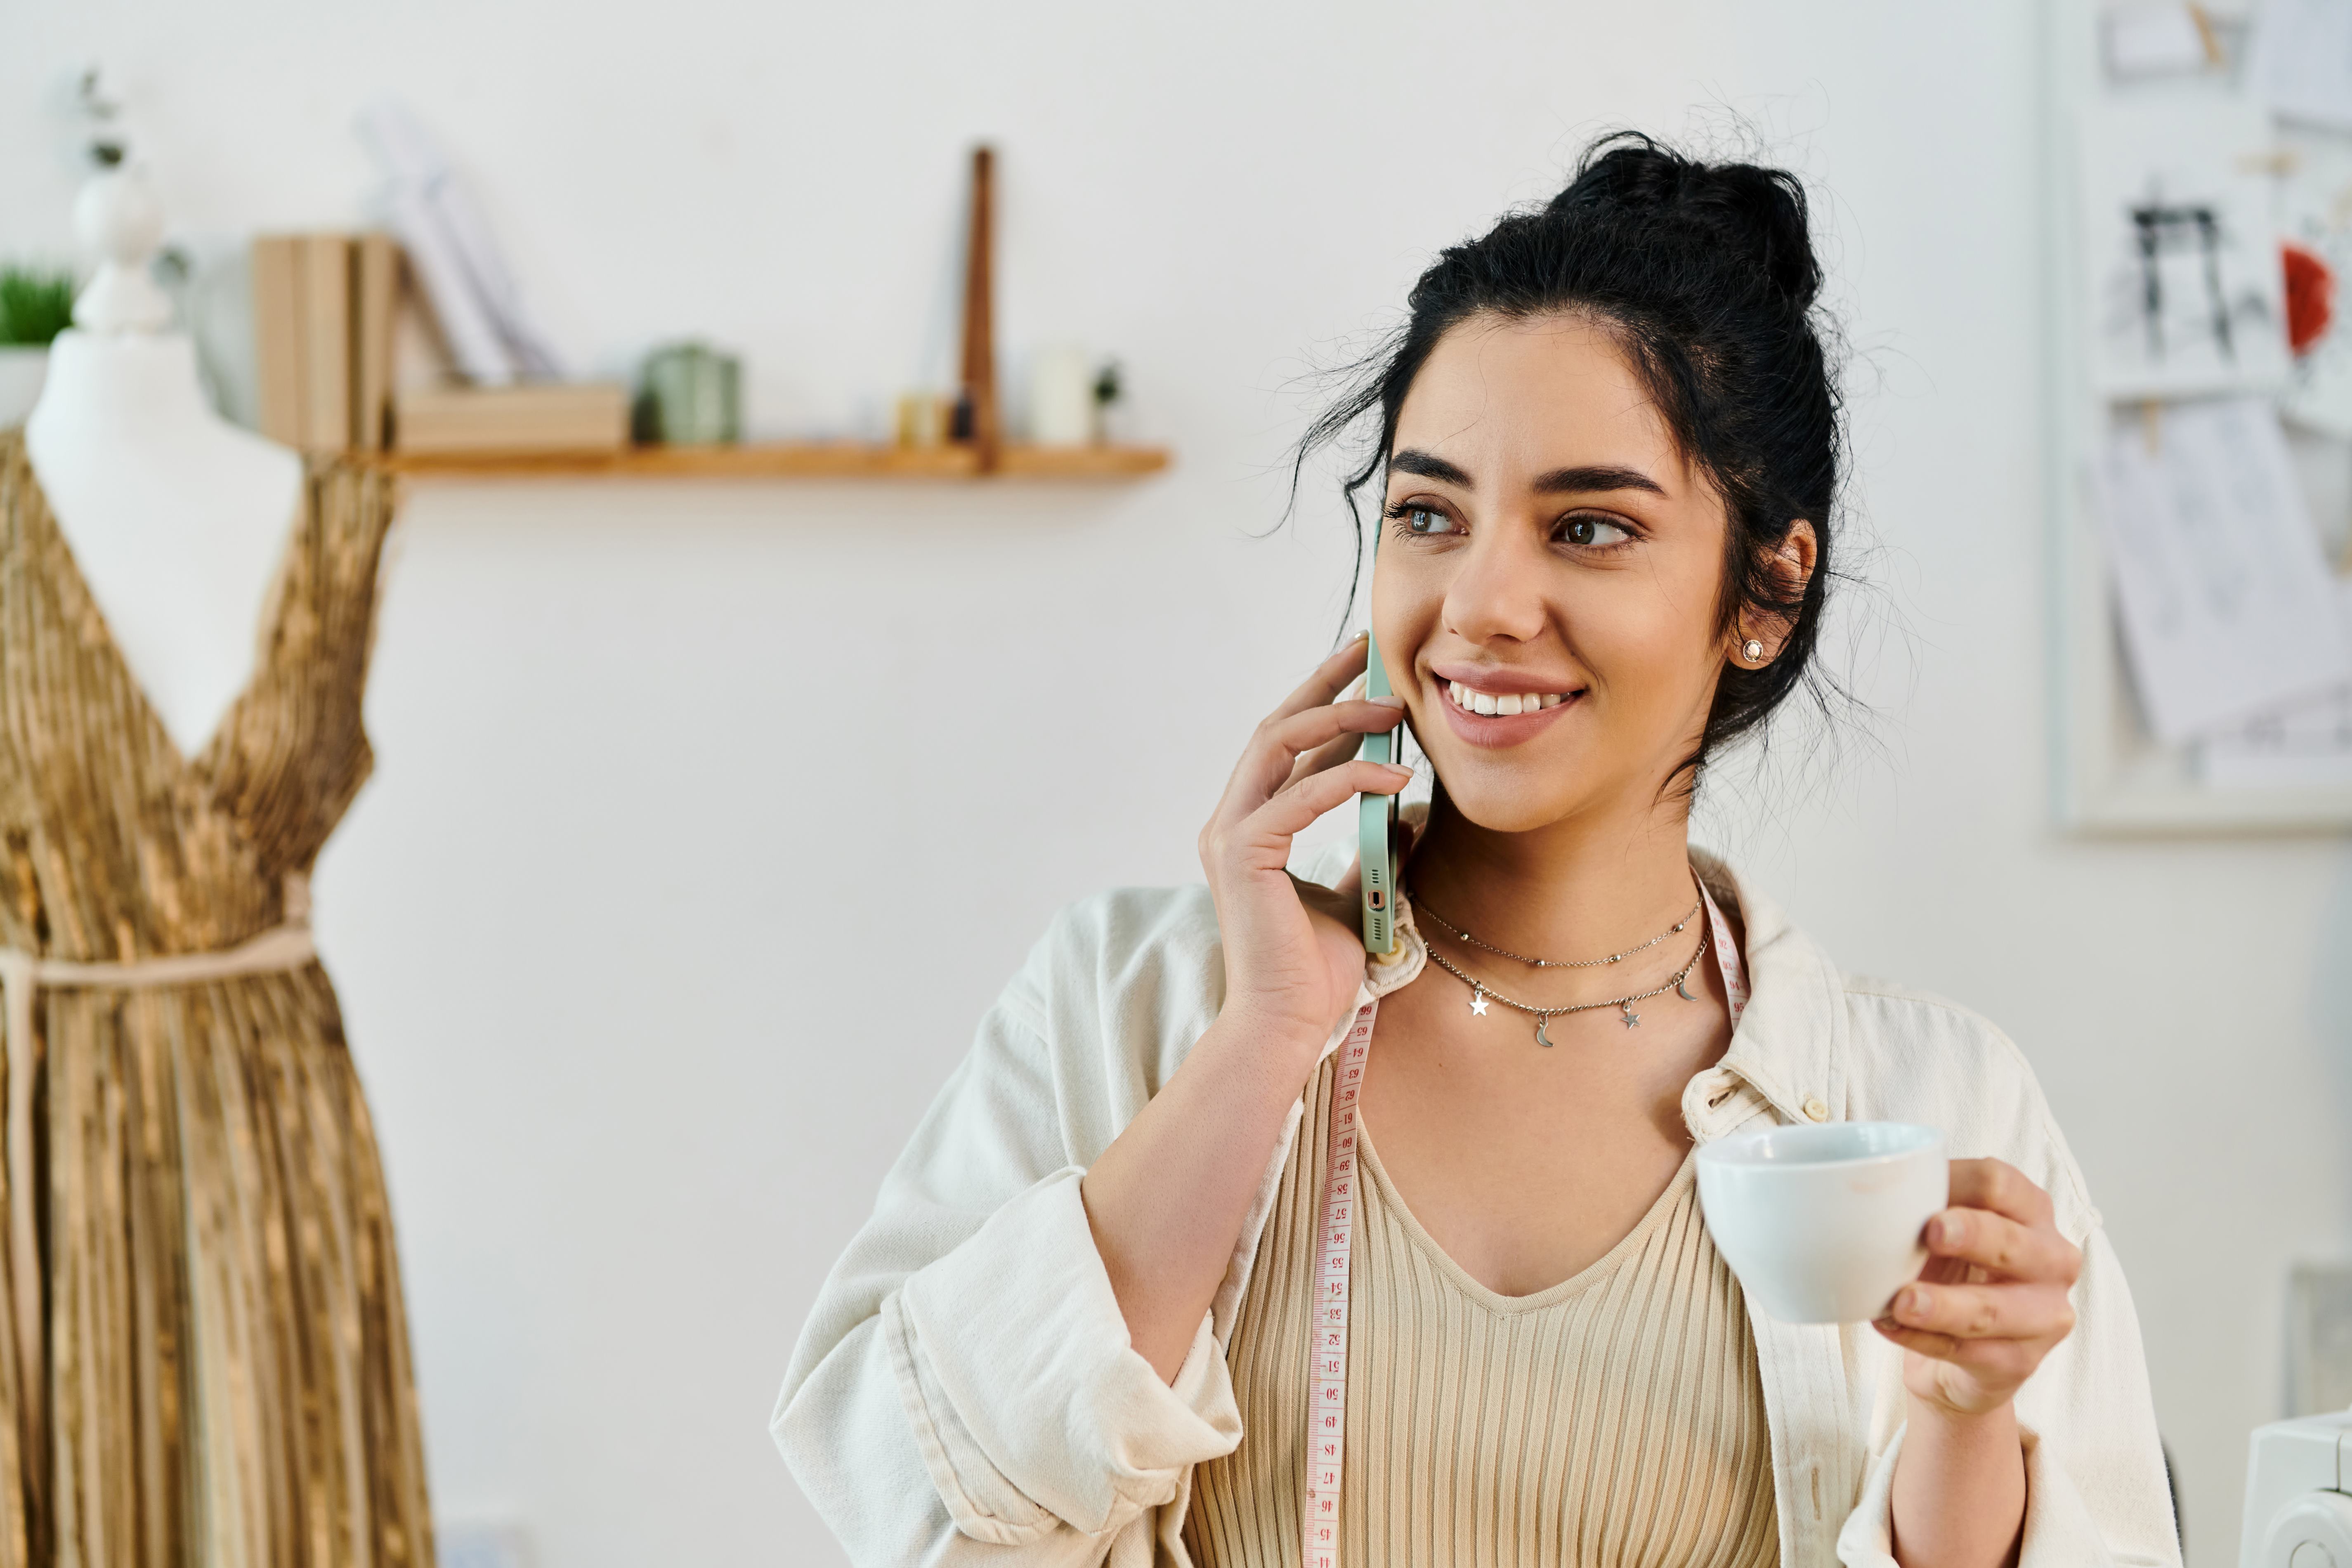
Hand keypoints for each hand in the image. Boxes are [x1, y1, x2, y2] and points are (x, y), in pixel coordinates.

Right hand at [1198, 635, 1411, 1061]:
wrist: (1287, 1025)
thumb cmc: (1315, 972)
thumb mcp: (1357, 892)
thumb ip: (1373, 849)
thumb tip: (1407, 811)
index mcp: (1249, 827)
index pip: (1286, 746)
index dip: (1324, 702)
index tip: (1364, 670)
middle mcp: (1231, 822)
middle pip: (1276, 728)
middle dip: (1326, 686)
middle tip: (1370, 652)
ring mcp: (1230, 834)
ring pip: (1280, 745)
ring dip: (1339, 719)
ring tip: (1394, 709)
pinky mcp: (1243, 854)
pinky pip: (1302, 795)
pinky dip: (1350, 777)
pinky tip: (1396, 777)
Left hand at [1874, 1158, 2081, 1419]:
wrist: (1965, 1344)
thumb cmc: (1953, 1267)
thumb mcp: (1943, 1229)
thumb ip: (1924, 1205)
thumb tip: (1866, 1185)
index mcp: (2031, 1211)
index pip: (2001, 1185)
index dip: (1962, 1182)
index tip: (1921, 1186)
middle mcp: (2051, 1260)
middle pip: (2010, 1241)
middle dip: (1972, 1236)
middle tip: (1931, 1234)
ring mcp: (2044, 1315)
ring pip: (1991, 1309)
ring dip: (1943, 1305)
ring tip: (1902, 1302)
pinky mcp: (2020, 1361)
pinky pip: (1967, 1350)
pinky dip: (1922, 1339)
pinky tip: (1890, 1327)